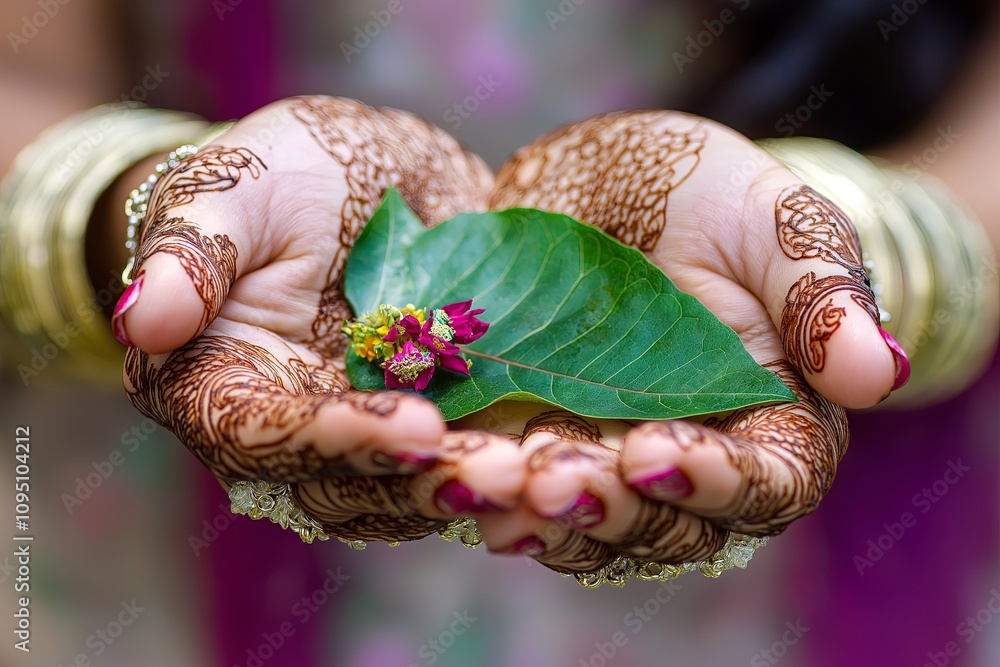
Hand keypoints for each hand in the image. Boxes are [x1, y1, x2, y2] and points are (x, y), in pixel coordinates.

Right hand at [118, 95, 524, 541]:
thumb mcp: (234, 189)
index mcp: (224, 388)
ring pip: (412, 491)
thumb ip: (193, 252)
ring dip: (476, 491)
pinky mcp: (432, 422)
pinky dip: (509, 468)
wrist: (349, 180)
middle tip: (500, 475)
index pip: (269, 436)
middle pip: (348, 486)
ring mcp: (366, 435)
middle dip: (424, 485)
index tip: (413, 427)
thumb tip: (143, 317)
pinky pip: (464, 461)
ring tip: (541, 481)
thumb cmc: (274, 178)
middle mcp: (292, 433)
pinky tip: (563, 466)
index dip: (338, 438)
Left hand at [451, 111, 907, 572]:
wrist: (606, 183)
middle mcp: (686, 457)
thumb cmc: (707, 196)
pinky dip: (484, 491)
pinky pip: (513, 487)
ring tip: (487, 486)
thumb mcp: (771, 219)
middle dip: (608, 509)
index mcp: (767, 421)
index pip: (765, 486)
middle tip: (552, 479)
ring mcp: (603, 454)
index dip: (718, 484)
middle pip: (664, 524)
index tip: (658, 451)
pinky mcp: (530, 438)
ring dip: (536, 513)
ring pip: (582, 520)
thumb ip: (821, 292)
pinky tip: (446, 478)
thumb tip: (878, 373)